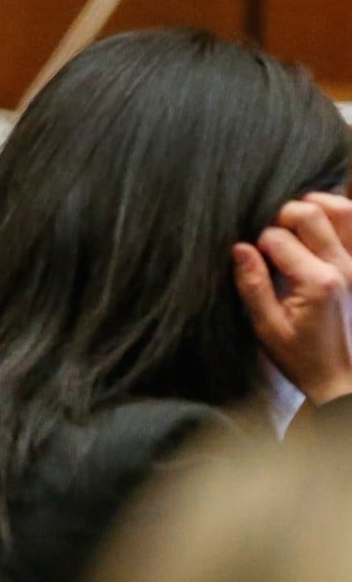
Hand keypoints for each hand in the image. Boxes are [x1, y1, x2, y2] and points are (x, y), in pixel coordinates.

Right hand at [233, 193, 351, 403]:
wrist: (341, 376)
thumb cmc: (300, 356)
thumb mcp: (267, 327)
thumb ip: (253, 285)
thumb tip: (239, 248)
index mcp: (316, 282)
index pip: (277, 239)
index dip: (257, 242)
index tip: (252, 258)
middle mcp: (343, 266)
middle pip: (310, 214)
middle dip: (281, 216)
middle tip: (269, 235)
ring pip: (342, 209)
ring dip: (314, 205)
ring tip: (294, 219)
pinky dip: (340, 214)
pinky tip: (321, 222)